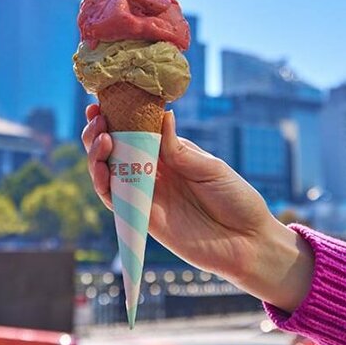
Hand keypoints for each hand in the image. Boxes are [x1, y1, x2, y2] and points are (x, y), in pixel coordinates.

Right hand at [81, 104, 312, 311]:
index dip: (116, 118)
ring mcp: (147, 196)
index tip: (101, 103)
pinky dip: (103, 184)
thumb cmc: (236, 199)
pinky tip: (103, 169)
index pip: (134, 132)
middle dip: (99, 132)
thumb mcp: (210, 168)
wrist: (249, 242)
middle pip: (114, 151)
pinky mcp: (144, 220)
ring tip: (102, 137)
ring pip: (108, 174)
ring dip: (96, 155)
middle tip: (98, 118)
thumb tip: (163, 115)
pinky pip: (115, 201)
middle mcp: (153, 174)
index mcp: (169, 155)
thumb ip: (180, 149)